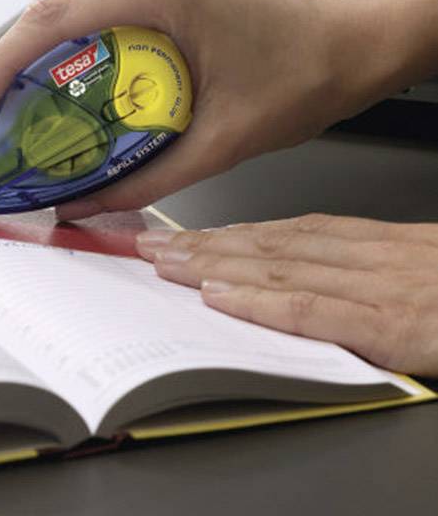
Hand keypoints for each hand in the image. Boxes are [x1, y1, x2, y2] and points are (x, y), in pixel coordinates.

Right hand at [0, 0, 396, 218]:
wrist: (348, 44)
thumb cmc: (302, 76)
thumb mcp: (219, 143)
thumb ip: (143, 179)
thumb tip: (84, 205)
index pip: (51, 20)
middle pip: (50, 16)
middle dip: (10, 73)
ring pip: (70, 15)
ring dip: (41, 64)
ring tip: (24, 119)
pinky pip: (97, 16)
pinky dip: (74, 54)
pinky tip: (71, 96)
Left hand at [135, 213, 437, 376]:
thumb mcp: (430, 268)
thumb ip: (376, 270)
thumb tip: (312, 274)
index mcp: (389, 245)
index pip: (294, 232)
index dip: (232, 233)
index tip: (184, 233)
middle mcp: (381, 258)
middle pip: (275, 246)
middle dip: (204, 246)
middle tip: (147, 244)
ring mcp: (391, 288)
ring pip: (283, 268)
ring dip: (213, 264)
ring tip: (162, 263)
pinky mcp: (404, 324)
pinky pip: (319, 309)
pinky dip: (262, 301)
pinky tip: (219, 295)